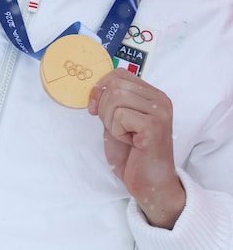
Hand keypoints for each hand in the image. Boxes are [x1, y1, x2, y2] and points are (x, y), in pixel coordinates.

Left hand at [89, 68, 184, 228]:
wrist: (150, 183)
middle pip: (114, 85)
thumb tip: (95, 86)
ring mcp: (160, 112)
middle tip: (115, 128)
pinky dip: (116, 130)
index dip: (101, 88)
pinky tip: (130, 142)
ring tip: (124, 135)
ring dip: (110, 120)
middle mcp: (160, 99)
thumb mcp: (116, 120)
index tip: (95, 108)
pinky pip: (120, 115)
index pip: (118, 74)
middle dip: (104, 107)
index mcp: (152, 94)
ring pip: (116, 97)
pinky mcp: (154, 126)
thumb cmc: (133, 153)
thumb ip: (110, 101)